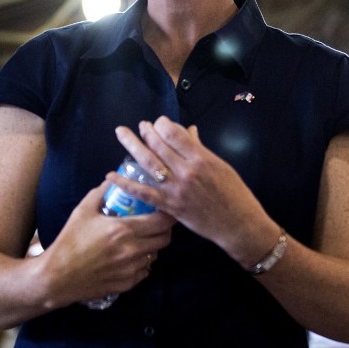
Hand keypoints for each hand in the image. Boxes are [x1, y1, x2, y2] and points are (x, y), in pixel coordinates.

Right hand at [37, 181, 173, 305]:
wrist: (57, 277)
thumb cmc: (70, 242)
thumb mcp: (83, 211)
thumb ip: (100, 192)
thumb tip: (112, 179)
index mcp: (123, 229)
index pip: (161, 221)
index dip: (167, 214)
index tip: (164, 209)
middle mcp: (132, 250)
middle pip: (165, 238)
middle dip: (164, 229)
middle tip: (156, 223)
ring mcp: (131, 269)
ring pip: (155, 254)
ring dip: (152, 246)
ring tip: (141, 239)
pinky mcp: (128, 283)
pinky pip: (145, 270)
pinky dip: (142, 262)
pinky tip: (130, 256)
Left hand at [113, 117, 274, 265]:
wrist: (237, 224)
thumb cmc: (234, 193)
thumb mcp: (221, 166)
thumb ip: (200, 149)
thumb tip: (189, 131)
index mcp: (201, 158)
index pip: (174, 132)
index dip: (162, 124)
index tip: (159, 123)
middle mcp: (186, 171)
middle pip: (158, 144)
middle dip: (146, 131)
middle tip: (140, 126)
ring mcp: (175, 189)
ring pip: (147, 163)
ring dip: (132, 146)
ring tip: (122, 134)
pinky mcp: (169, 206)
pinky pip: (142, 193)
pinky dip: (125, 183)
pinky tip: (111, 175)